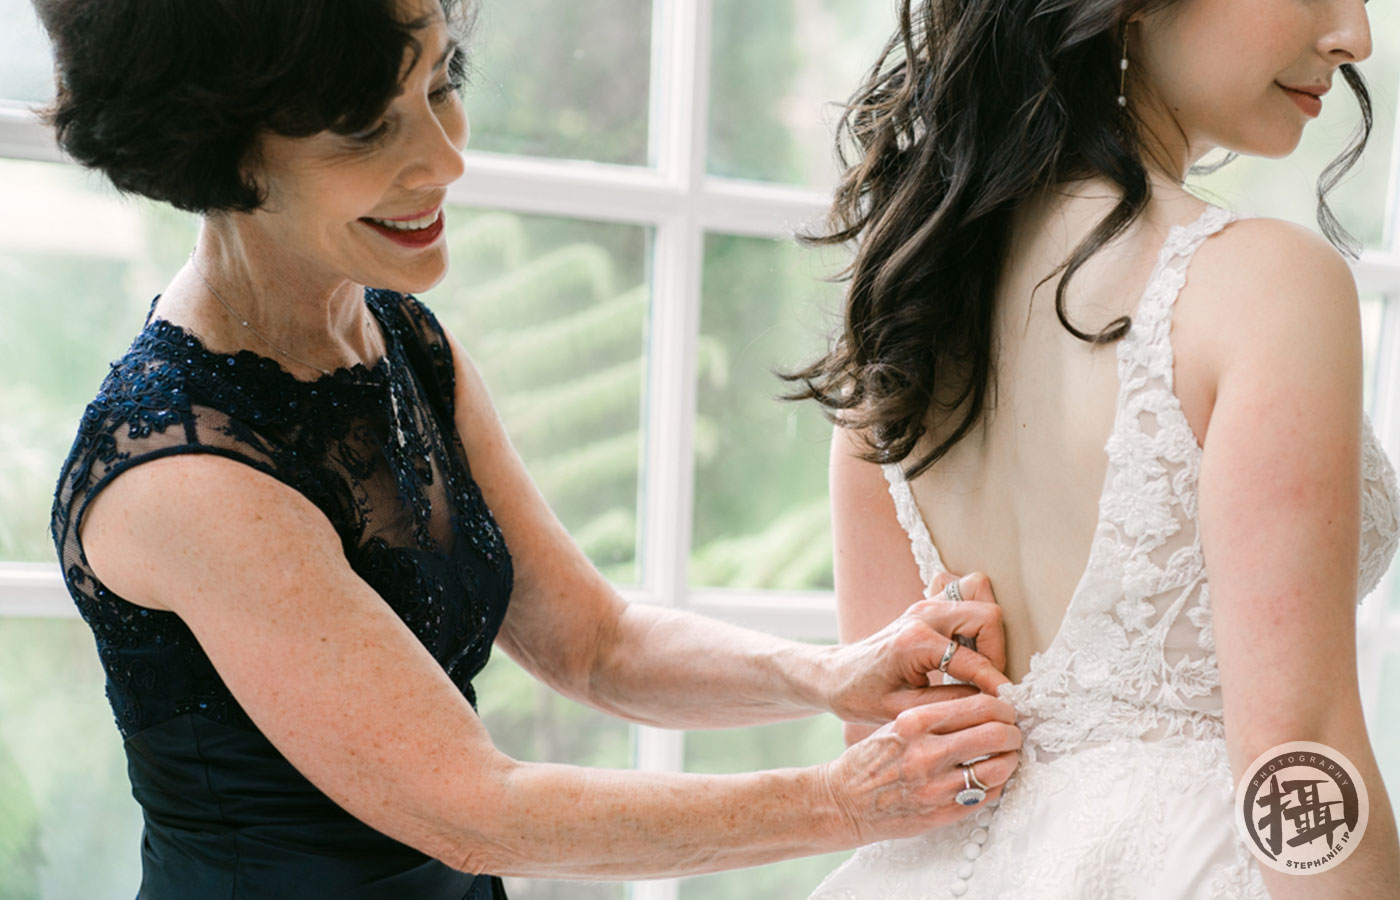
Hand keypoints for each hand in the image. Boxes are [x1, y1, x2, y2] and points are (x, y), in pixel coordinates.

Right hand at [819, 690, 1022, 844]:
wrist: (843, 801)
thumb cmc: (871, 760)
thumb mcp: (896, 724)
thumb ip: (936, 717)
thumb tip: (983, 708)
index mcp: (914, 721)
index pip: (979, 704)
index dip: (1002, 706)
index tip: (1005, 709)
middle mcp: (927, 752)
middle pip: (995, 733)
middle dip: (1013, 731)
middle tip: (1013, 732)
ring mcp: (936, 785)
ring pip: (999, 766)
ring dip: (1010, 759)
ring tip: (1006, 755)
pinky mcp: (942, 812)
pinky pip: (987, 795)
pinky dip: (996, 784)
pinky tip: (989, 777)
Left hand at [822, 572, 1009, 724]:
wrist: (836, 676)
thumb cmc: (861, 695)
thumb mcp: (905, 710)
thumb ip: (951, 703)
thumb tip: (993, 702)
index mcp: (915, 641)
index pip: (975, 660)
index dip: (996, 684)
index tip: (1008, 703)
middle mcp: (923, 615)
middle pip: (987, 615)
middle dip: (998, 650)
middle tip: (992, 681)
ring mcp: (924, 605)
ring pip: (978, 593)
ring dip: (988, 628)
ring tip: (981, 661)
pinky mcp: (926, 605)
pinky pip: (963, 592)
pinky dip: (974, 614)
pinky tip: (967, 645)